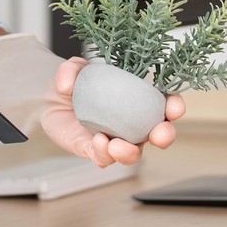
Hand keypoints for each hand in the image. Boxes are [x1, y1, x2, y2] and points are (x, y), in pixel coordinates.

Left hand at [41, 56, 186, 166]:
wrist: (51, 100)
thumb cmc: (74, 82)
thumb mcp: (73, 68)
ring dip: (131, 153)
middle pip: (157, 134)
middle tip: (160, 135)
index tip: (175, 107)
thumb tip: (68, 82)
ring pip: (133, 153)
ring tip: (117, 146)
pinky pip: (105, 158)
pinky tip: (99, 142)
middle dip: (165, 136)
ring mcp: (116, 139)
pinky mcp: (97, 151)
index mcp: (137, 99)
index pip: (164, 103)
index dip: (174, 106)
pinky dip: (104, 154)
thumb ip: (71, 68)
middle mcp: (132, 123)